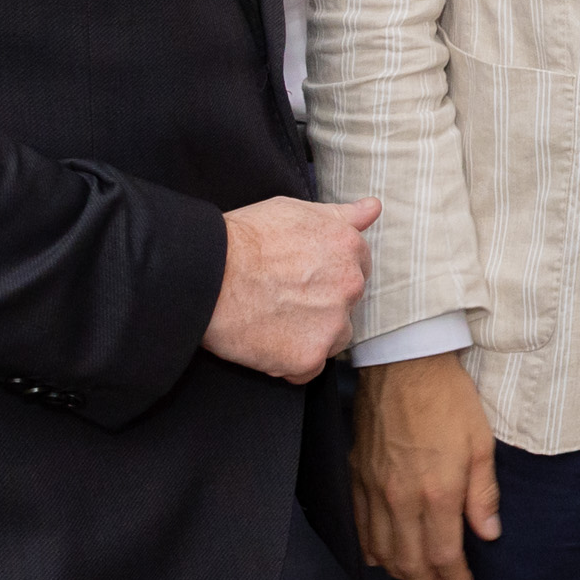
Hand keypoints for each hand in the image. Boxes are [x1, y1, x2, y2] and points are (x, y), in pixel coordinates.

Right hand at [205, 196, 375, 380]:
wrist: (206, 272)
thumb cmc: (244, 239)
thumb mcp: (296, 211)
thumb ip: (341, 216)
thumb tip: (372, 208)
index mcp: (350, 248)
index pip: (356, 271)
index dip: (325, 277)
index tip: (299, 278)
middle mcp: (351, 286)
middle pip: (345, 307)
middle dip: (319, 307)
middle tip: (279, 299)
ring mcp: (333, 324)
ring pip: (331, 339)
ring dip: (309, 337)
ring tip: (271, 322)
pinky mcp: (309, 357)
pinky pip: (307, 370)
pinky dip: (289, 365)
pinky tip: (265, 345)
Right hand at [352, 352, 501, 579]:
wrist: (404, 365)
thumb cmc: (449, 400)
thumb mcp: (481, 444)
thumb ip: (484, 495)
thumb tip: (488, 534)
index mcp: (437, 493)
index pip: (443, 555)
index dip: (453, 577)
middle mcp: (401, 500)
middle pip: (409, 562)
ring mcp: (374, 491)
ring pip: (381, 551)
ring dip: (400, 572)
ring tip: (417, 579)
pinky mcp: (357, 477)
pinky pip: (360, 528)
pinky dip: (371, 550)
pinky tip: (382, 556)